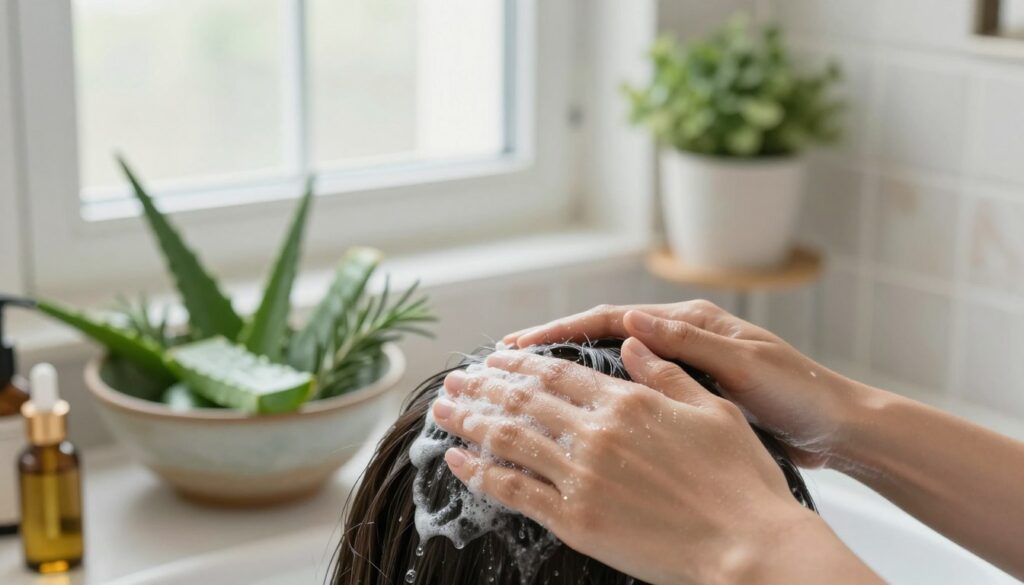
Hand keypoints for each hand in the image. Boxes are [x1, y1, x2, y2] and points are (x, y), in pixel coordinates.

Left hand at [431, 342, 874, 584]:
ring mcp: (582, 478)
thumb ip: (665, 374)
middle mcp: (597, 433)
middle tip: (454, 378)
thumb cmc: (741, 480)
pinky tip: (457, 458)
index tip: (494, 356)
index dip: (520, 362)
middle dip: (483, 386)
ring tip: (443, 408)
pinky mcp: (576, 521)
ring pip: (510, 439)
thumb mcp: (712, 410)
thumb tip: (631, 343)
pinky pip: (514, 491)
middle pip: (523, 399)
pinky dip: (480, 473)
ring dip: (470, 420)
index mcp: (629, 402)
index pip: (557, 371)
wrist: (749, 548)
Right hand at [504, 301, 870, 466]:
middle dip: (554, 347)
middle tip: (506, 363)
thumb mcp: (745, 367)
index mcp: (692, 323)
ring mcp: (684, 367)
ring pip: (613, 365)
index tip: (520, 344)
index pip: (613, 319)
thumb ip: (689, 345)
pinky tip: (578, 416)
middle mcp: (682, 338)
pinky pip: (633, 392)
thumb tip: (633, 322)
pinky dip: (601, 399)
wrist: (838, 427)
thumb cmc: (800, 393)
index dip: (563, 329)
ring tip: (528, 387)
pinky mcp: (689, 396)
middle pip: (604, 337)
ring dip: (572, 373)